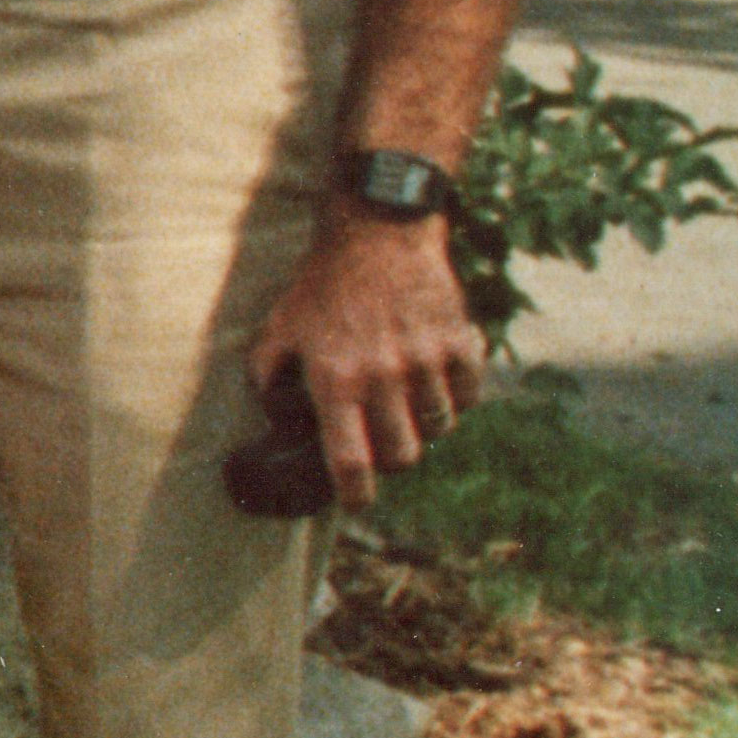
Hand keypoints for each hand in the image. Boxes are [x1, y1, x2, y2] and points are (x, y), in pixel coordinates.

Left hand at [255, 204, 481, 493]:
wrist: (377, 235)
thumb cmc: (321, 287)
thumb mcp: (279, 330)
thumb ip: (268, 376)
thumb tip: (271, 417)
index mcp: (335, 379)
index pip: (350, 460)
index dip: (355, 494)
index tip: (357, 502)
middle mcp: (384, 376)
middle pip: (402, 455)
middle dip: (391, 460)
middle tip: (381, 445)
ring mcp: (426, 361)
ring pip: (438, 428)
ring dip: (422, 427)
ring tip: (405, 408)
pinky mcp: (460, 344)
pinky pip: (468, 397)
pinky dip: (455, 399)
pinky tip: (435, 383)